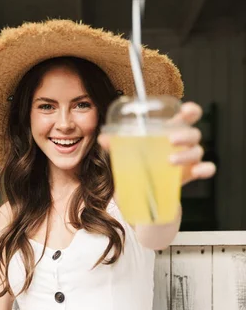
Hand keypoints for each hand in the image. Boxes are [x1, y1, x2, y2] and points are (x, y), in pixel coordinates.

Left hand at [98, 101, 215, 186]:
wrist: (144, 199)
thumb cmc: (139, 169)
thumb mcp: (127, 157)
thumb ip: (117, 147)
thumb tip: (104, 138)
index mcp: (169, 133)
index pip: (185, 117)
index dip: (190, 111)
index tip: (186, 110)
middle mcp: (182, 145)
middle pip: (193, 133)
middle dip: (185, 133)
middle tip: (171, 139)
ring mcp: (187, 161)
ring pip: (197, 151)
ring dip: (186, 154)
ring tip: (170, 160)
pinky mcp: (190, 176)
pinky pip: (206, 169)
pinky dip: (205, 169)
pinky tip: (197, 171)